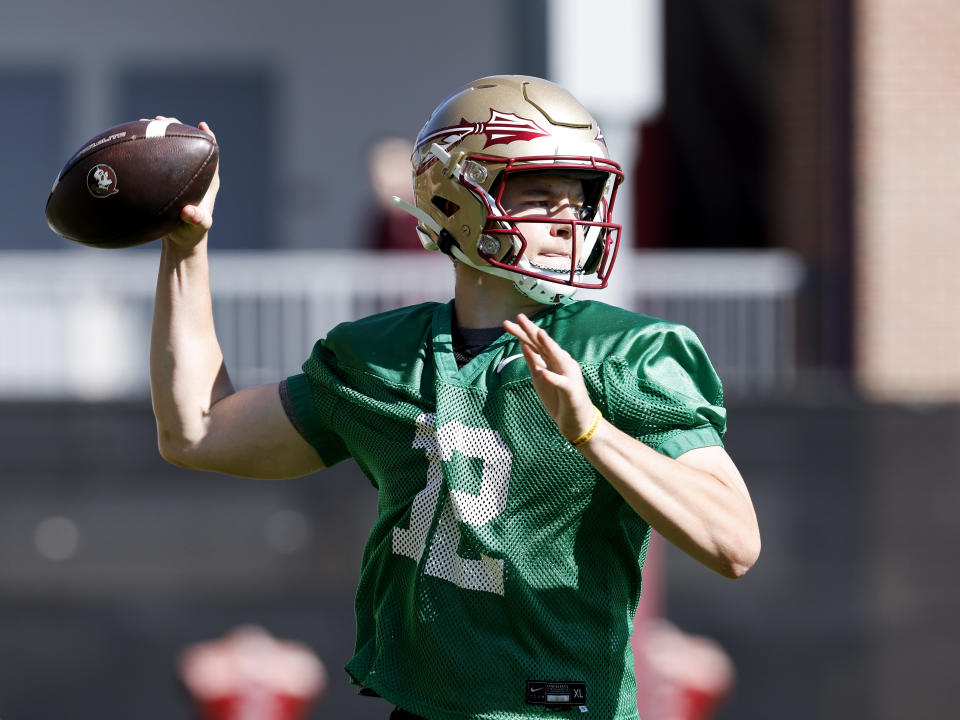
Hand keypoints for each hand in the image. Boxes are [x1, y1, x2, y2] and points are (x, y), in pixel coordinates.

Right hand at [158, 117, 219, 249]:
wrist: (179, 241)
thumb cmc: (192, 233)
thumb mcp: (196, 228)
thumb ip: (196, 220)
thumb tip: (189, 212)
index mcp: (207, 180)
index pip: (211, 153)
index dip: (207, 137)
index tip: (201, 125)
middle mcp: (193, 173)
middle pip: (187, 143)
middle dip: (176, 128)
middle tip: (160, 120)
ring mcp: (177, 175)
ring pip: (170, 148)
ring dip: (158, 133)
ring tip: (145, 122)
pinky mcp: (163, 179)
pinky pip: (155, 160)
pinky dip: (145, 149)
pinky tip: (129, 140)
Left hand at [503, 313, 598, 442]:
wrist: (576, 421)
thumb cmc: (558, 397)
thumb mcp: (540, 377)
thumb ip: (533, 360)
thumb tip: (523, 343)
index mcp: (552, 360)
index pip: (535, 344)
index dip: (523, 333)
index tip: (508, 323)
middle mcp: (561, 363)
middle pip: (544, 345)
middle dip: (532, 331)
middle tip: (519, 318)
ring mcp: (568, 375)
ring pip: (558, 358)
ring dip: (549, 346)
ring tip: (538, 333)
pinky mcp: (571, 390)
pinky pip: (561, 383)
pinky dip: (552, 377)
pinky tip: (543, 372)